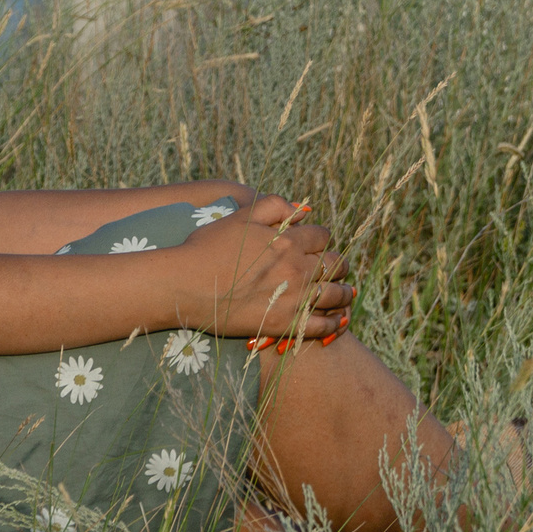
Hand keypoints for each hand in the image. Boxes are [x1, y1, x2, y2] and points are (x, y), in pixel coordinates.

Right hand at [171, 195, 350, 340]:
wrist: (186, 285)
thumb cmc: (207, 248)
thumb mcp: (240, 216)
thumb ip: (272, 206)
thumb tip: (301, 210)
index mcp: (288, 241)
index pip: (322, 236)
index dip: (322, 238)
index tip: (319, 243)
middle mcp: (297, 269)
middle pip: (335, 265)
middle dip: (338, 264)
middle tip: (337, 267)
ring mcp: (294, 299)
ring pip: (334, 295)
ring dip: (343, 292)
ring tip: (345, 293)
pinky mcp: (285, 325)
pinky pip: (322, 325)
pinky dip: (334, 323)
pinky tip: (337, 321)